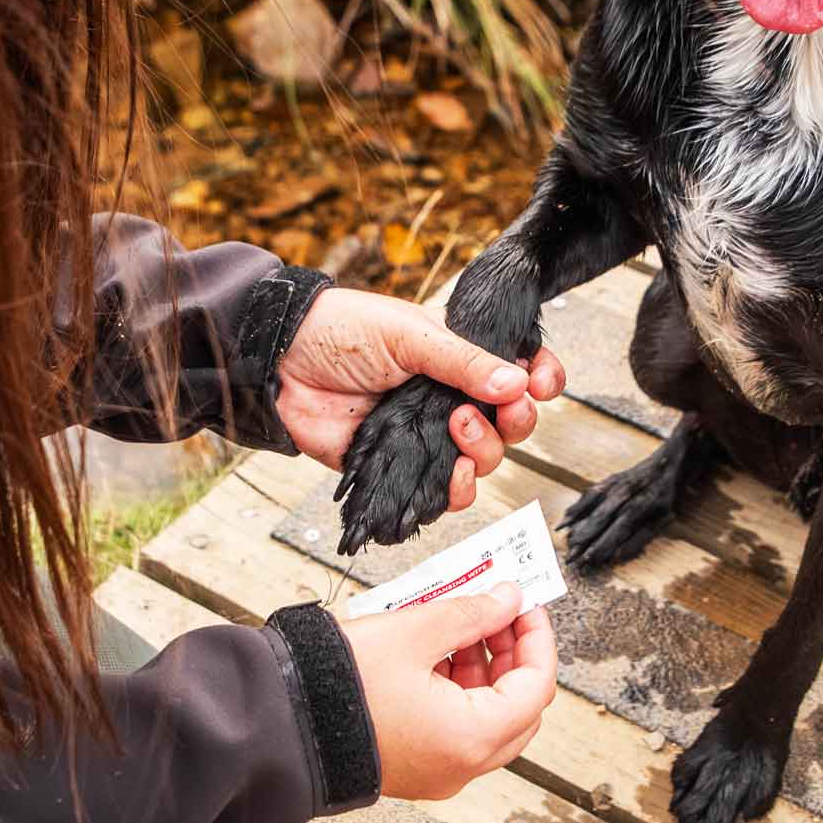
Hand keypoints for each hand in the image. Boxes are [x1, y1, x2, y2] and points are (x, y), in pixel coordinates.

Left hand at [276, 287, 564, 513]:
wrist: (281, 364)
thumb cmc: (342, 331)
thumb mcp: (410, 334)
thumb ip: (464, 361)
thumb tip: (516, 382)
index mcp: (460, 354)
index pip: (519, 367)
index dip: (540, 378)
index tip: (541, 384)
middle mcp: (450, 396)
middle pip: (511, 422)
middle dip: (518, 420)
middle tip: (502, 408)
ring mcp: (427, 433)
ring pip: (484, 459)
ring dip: (485, 452)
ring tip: (457, 429)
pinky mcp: (401, 466)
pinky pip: (443, 491)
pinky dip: (456, 491)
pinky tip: (451, 477)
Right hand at [344, 583, 556, 799]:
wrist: (279, 724)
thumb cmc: (338, 684)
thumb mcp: (414, 632)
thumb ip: (471, 613)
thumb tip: (508, 599)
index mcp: (471, 738)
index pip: (536, 686)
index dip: (537, 637)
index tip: (525, 602)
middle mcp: (461, 765)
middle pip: (517, 707)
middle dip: (513, 652)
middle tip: (499, 609)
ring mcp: (437, 772)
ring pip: (486, 717)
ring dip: (483, 668)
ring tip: (459, 621)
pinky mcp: (414, 767)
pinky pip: (455, 727)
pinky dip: (457, 689)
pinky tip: (436, 649)